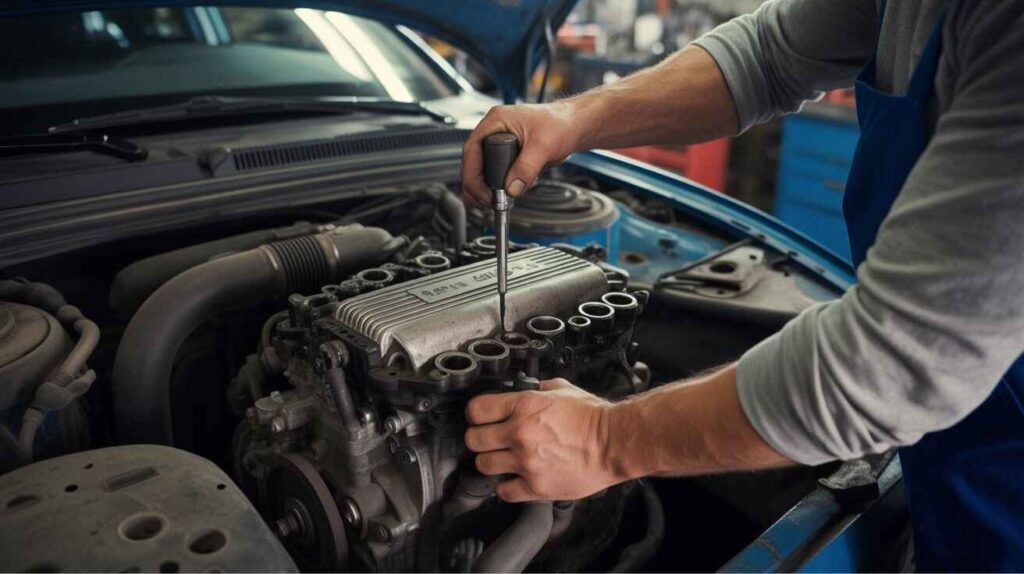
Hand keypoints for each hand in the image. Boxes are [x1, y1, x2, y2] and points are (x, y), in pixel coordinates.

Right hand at [460, 102, 583, 207]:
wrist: (575, 127)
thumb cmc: (561, 123)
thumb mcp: (543, 146)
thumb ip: (526, 168)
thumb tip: (512, 189)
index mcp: (496, 121)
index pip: (472, 150)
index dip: (473, 175)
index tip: (482, 194)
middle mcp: (495, 131)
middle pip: (475, 162)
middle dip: (479, 185)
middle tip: (487, 202)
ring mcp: (501, 143)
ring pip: (485, 170)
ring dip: (490, 187)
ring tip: (496, 201)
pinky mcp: (510, 155)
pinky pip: (498, 173)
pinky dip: (502, 185)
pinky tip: (509, 193)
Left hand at [464, 378, 624, 501]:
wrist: (614, 443)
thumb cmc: (593, 417)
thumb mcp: (562, 389)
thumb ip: (537, 389)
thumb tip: (524, 389)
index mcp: (524, 406)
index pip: (476, 410)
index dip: (476, 415)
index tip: (480, 419)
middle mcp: (520, 433)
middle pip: (474, 439)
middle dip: (479, 438)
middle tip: (489, 440)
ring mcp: (526, 462)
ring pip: (483, 465)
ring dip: (491, 462)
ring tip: (504, 459)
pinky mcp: (535, 486)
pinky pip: (503, 491)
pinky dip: (506, 486)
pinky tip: (515, 478)